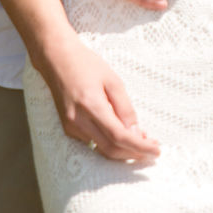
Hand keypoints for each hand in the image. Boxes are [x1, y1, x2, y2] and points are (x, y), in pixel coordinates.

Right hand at [36, 34, 159, 163]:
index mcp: (91, 105)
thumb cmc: (85, 64)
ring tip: (141, 142)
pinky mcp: (68, 128)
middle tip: (152, 150)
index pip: (119, 136)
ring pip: (101, 149)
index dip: (140, 147)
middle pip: (110, 149)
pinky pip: (93, 143)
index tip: (156, 150)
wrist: (56, 58)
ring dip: (123, 151)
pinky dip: (109, 144)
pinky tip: (122, 136)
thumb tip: (136, 132)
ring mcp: (71, 126)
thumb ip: (125, 107)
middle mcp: (78, 121)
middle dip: (134, 154)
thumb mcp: (112, 80)